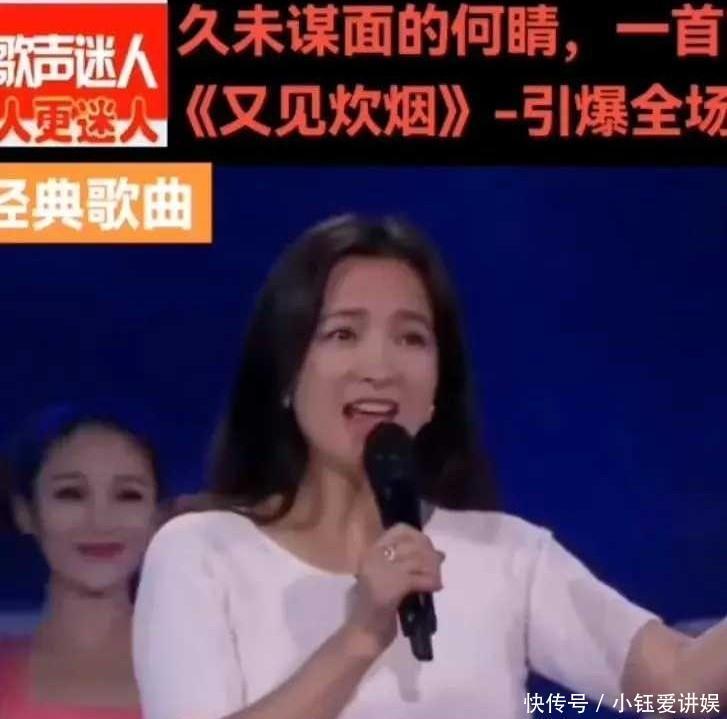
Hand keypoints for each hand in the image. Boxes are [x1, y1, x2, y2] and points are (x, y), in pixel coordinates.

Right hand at [344, 523, 444, 658]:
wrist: (363, 635)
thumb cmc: (377, 608)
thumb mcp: (391, 580)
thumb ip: (409, 565)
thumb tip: (440, 554)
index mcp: (371, 552)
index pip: (400, 530)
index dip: (420, 536)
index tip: (429, 549)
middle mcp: (373, 557)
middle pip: (412, 544)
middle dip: (430, 554)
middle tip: (437, 569)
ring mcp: (380, 572)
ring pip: (418, 560)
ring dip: (433, 569)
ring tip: (436, 580)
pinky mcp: (390, 588)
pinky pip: (418, 578)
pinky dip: (431, 581)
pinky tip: (435, 588)